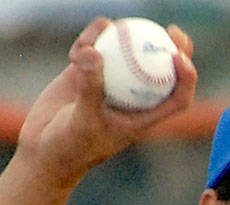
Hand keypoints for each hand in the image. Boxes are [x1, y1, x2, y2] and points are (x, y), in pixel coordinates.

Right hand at [15, 19, 196, 189]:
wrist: (43, 149)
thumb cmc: (69, 148)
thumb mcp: (82, 122)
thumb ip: (90, 89)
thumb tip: (95, 53)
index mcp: (143, 116)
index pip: (177, 98)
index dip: (187, 78)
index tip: (178, 58)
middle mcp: (132, 96)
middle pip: (161, 68)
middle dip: (173, 46)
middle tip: (172, 30)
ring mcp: (111, 80)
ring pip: (126, 48)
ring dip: (117, 36)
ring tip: (96, 38)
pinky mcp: (88, 69)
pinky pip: (96, 45)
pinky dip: (88, 41)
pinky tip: (74, 53)